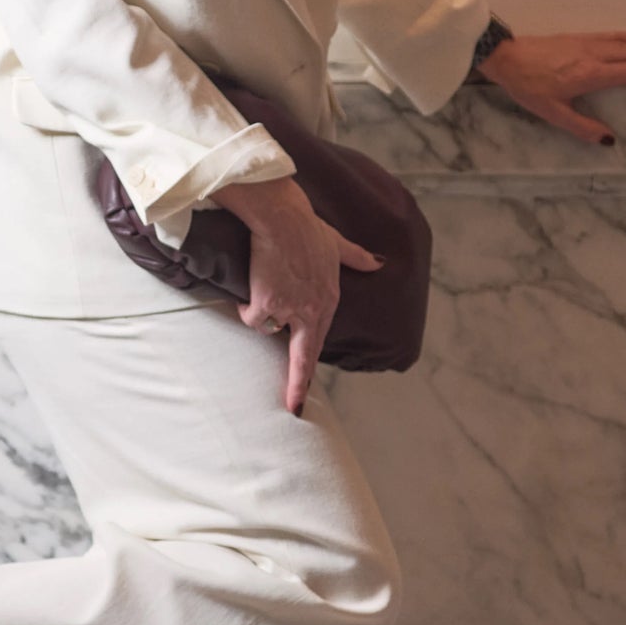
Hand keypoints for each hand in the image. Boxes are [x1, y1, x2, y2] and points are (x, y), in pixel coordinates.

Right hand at [211, 173, 382, 415]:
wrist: (281, 217)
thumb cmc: (306, 227)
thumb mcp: (336, 243)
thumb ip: (356, 257)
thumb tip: (378, 262)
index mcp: (329, 300)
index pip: (319, 343)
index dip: (310, 370)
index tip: (303, 395)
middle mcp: (312, 310)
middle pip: (302, 355)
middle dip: (297, 384)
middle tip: (293, 407)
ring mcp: (290, 310)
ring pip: (268, 327)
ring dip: (263, 313)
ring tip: (263, 283)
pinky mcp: (267, 304)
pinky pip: (251, 315)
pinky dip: (247, 304)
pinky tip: (251, 285)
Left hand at [477, 31, 625, 145]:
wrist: (507, 58)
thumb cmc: (528, 87)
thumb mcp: (553, 113)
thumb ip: (582, 127)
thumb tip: (609, 141)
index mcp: (591, 75)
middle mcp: (593, 56)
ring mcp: (585, 44)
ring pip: (623, 44)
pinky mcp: (576, 38)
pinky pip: (607, 36)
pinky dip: (624, 37)